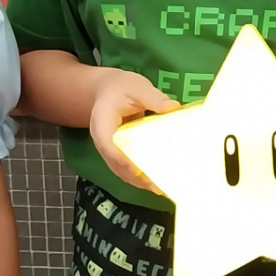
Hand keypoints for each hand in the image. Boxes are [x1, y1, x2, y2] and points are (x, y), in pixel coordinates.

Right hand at [87, 69, 178, 193]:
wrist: (105, 90)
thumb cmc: (120, 87)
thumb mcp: (138, 87)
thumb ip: (154, 98)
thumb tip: (173, 108)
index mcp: (102, 123)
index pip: (109, 145)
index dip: (122, 160)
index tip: (138, 171)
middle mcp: (102, 141)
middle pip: (116, 164)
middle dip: (136, 177)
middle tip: (157, 186)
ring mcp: (107, 150)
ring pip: (120, 170)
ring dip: (138, 181)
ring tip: (160, 189)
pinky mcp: (116, 154)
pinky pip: (125, 168)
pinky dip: (139, 177)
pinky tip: (155, 182)